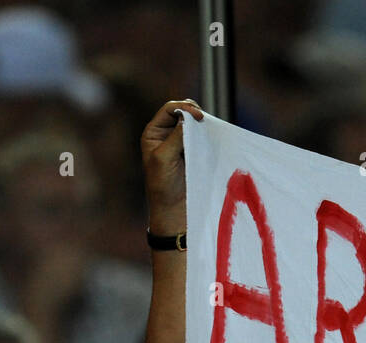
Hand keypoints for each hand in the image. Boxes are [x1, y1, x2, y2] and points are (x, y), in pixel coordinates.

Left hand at [141, 99, 205, 233]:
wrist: (173, 211)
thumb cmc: (163, 186)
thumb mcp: (164, 157)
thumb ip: (176, 136)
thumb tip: (188, 117)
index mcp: (153, 133)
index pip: (170, 109)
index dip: (184, 108)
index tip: (198, 117)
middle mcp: (166, 135)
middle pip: (182, 112)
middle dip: (194, 113)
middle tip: (204, 121)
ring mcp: (181, 144)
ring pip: (193, 125)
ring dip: (202, 124)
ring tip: (209, 128)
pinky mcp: (194, 154)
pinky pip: (202, 138)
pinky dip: (207, 135)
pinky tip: (212, 138)